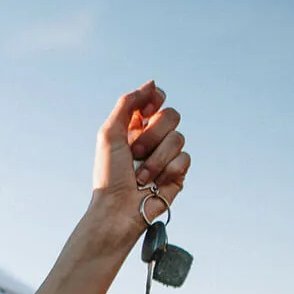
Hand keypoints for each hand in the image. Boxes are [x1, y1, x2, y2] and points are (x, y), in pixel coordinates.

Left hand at [91, 81, 189, 243]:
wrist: (118, 210)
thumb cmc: (109, 175)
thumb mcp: (109, 133)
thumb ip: (128, 103)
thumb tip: (152, 83)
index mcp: (135, 126)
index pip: (156, 99)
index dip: (154, 101)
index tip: (144, 113)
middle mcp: (153, 138)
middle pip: (171, 115)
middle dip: (152, 135)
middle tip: (135, 152)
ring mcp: (167, 155)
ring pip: (178, 138)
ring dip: (156, 159)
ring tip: (141, 176)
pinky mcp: (178, 173)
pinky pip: (185, 159)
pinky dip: (168, 171)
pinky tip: (155, 184)